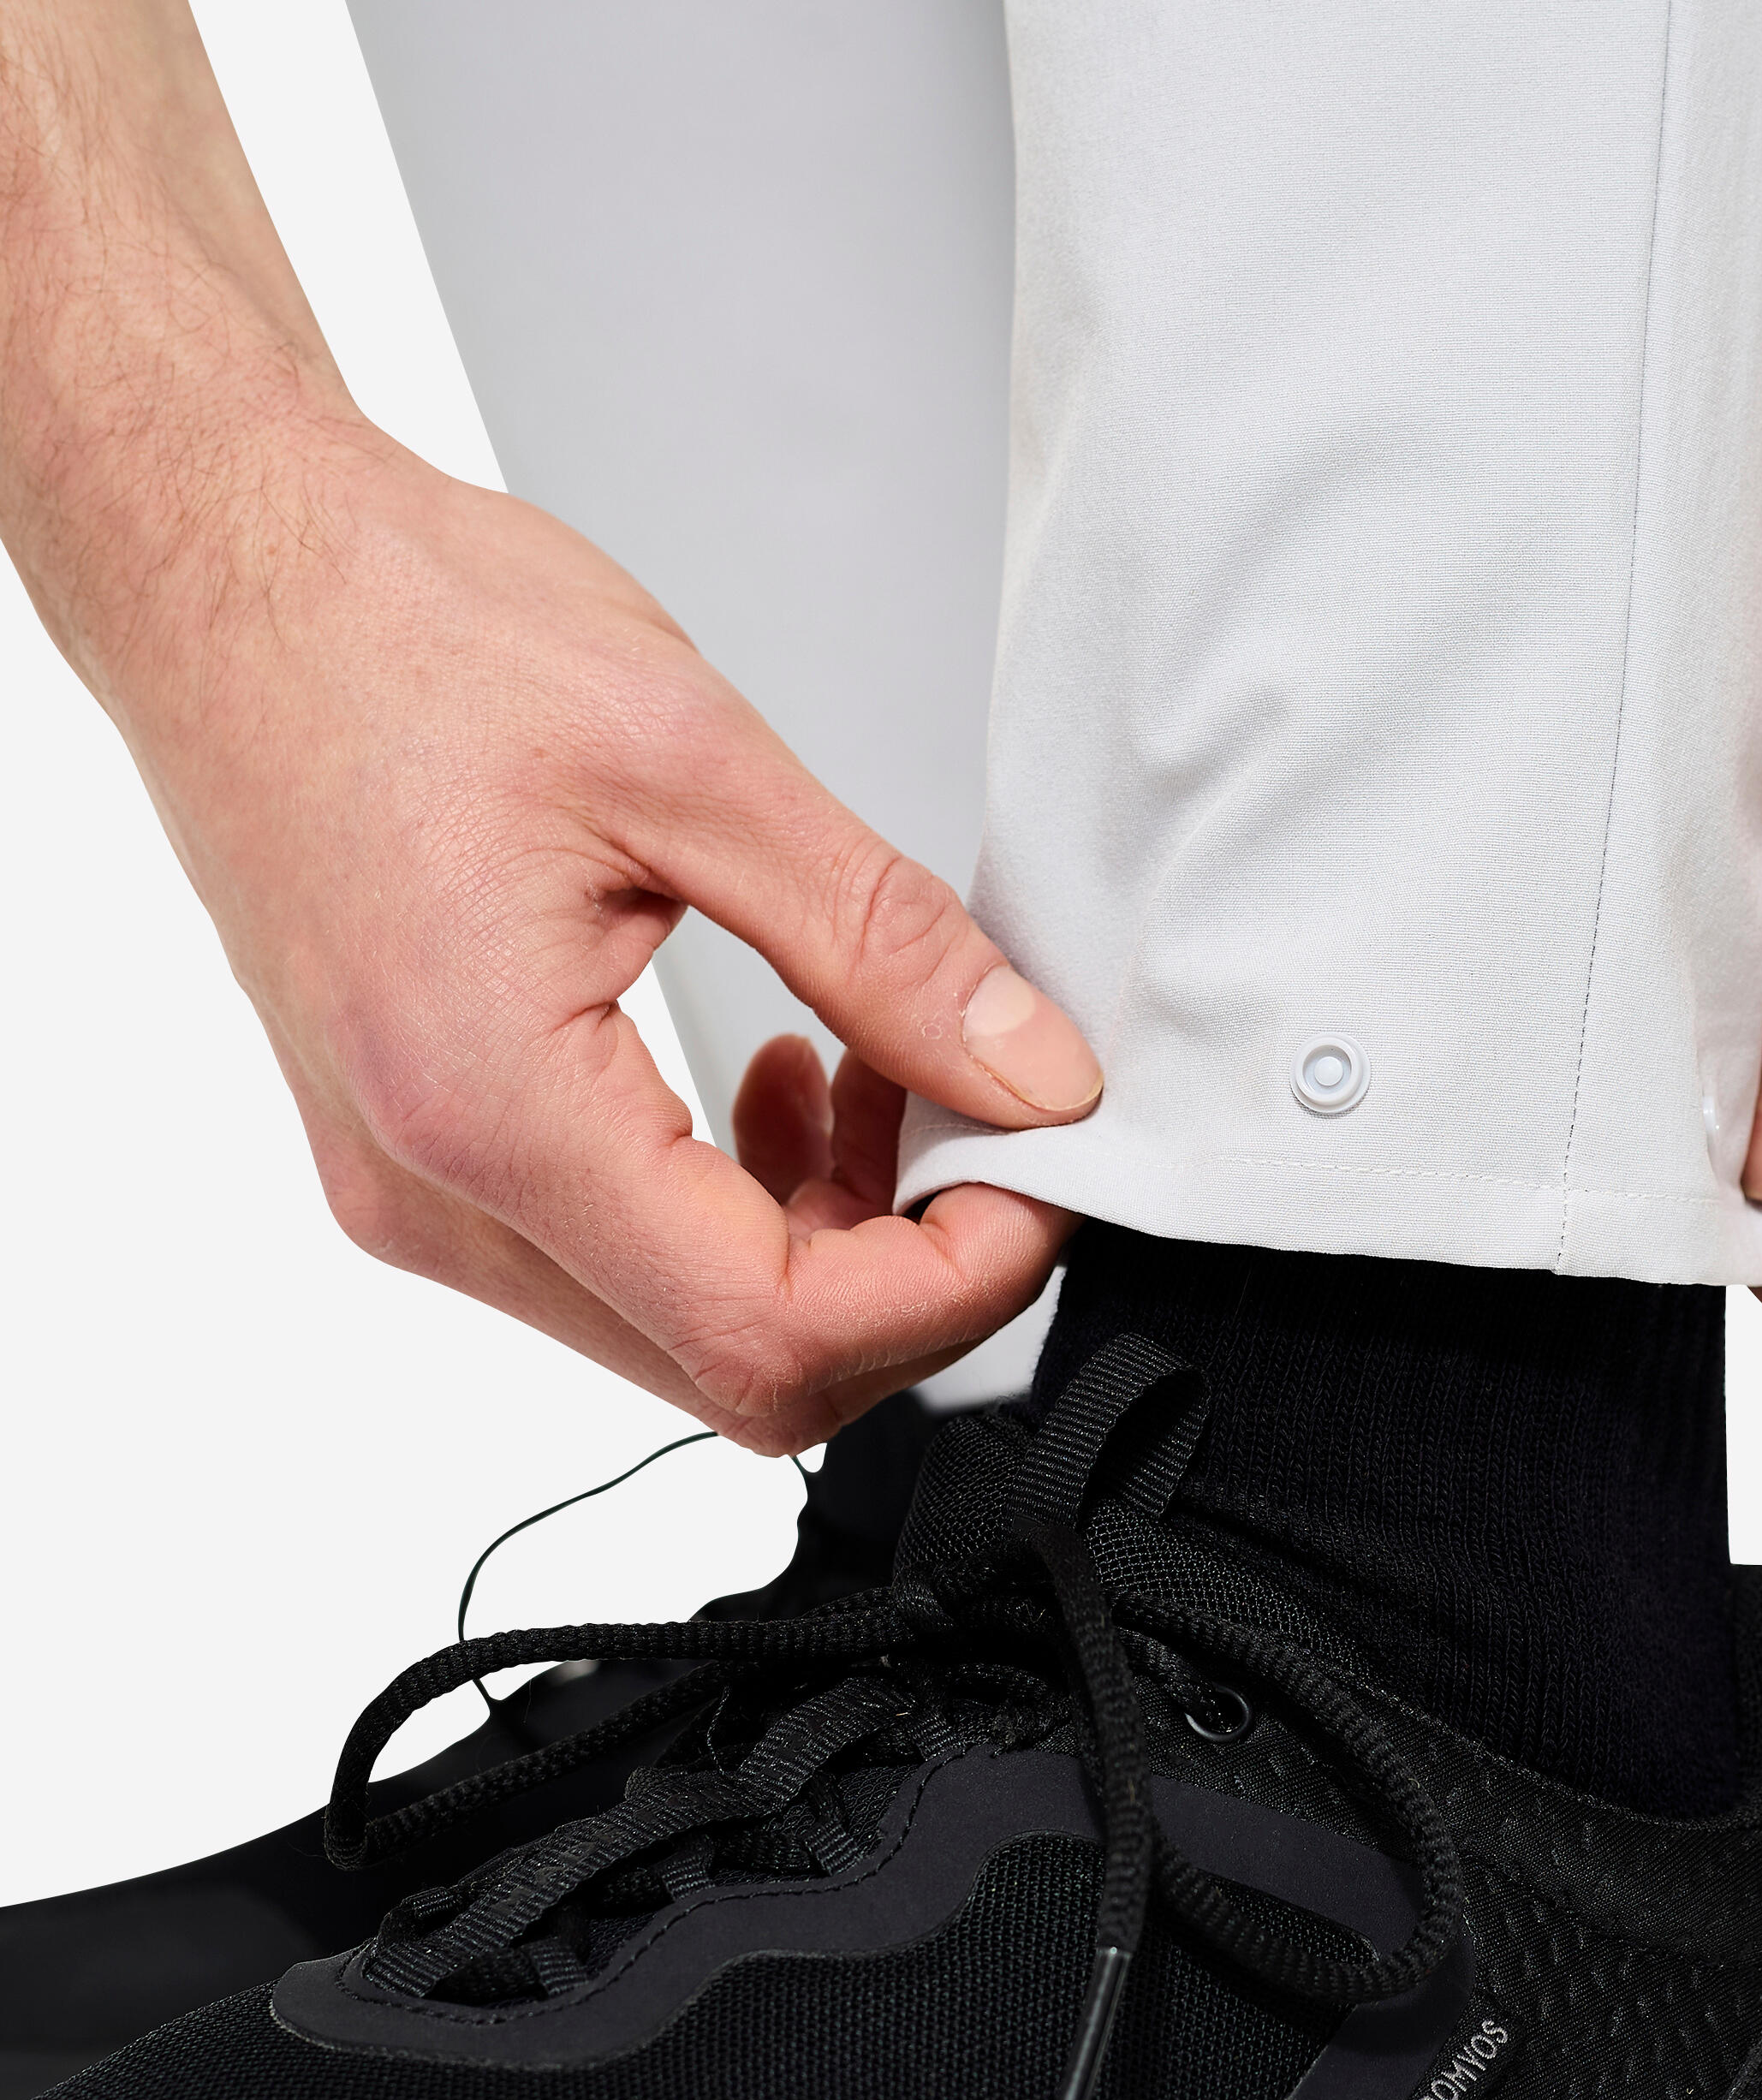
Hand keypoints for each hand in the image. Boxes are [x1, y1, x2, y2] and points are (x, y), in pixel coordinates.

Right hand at [135, 444, 1097, 1450]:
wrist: (230, 577)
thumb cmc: (400, 632)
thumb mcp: (693, 762)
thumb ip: (882, 946)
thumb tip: (1036, 1078)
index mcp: (492, 1110)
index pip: (770, 1333)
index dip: (950, 1285)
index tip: (1041, 1175)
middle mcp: (436, 1197)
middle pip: (742, 1371)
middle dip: (908, 1273)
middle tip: (983, 1120)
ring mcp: (420, 1195)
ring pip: (691, 1333)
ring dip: (830, 1238)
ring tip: (875, 1068)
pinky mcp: (428, 1163)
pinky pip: (625, 1265)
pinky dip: (744, 1206)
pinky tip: (783, 1080)